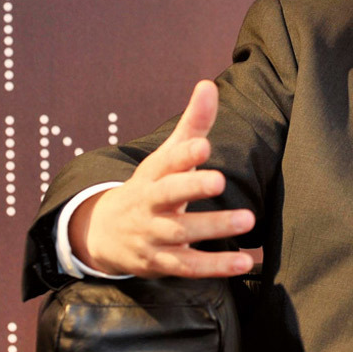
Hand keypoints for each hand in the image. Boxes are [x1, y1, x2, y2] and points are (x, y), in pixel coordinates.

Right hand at [68, 80, 256, 277]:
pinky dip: (216, 267)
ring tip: (247, 220)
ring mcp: (153, 235)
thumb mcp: (166, 157)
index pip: (166, 161)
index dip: (183, 153)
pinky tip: (245, 262)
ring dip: (214, 227)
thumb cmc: (150, 188)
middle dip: (192, 187)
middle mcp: (150, 204)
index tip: (203, 144)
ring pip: (181, 233)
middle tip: (220, 179)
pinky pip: (189, 267)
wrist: (104, 234)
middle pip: (168, 195)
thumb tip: (208, 84)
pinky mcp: (162, 263)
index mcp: (153, 174)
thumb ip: (192, 124)